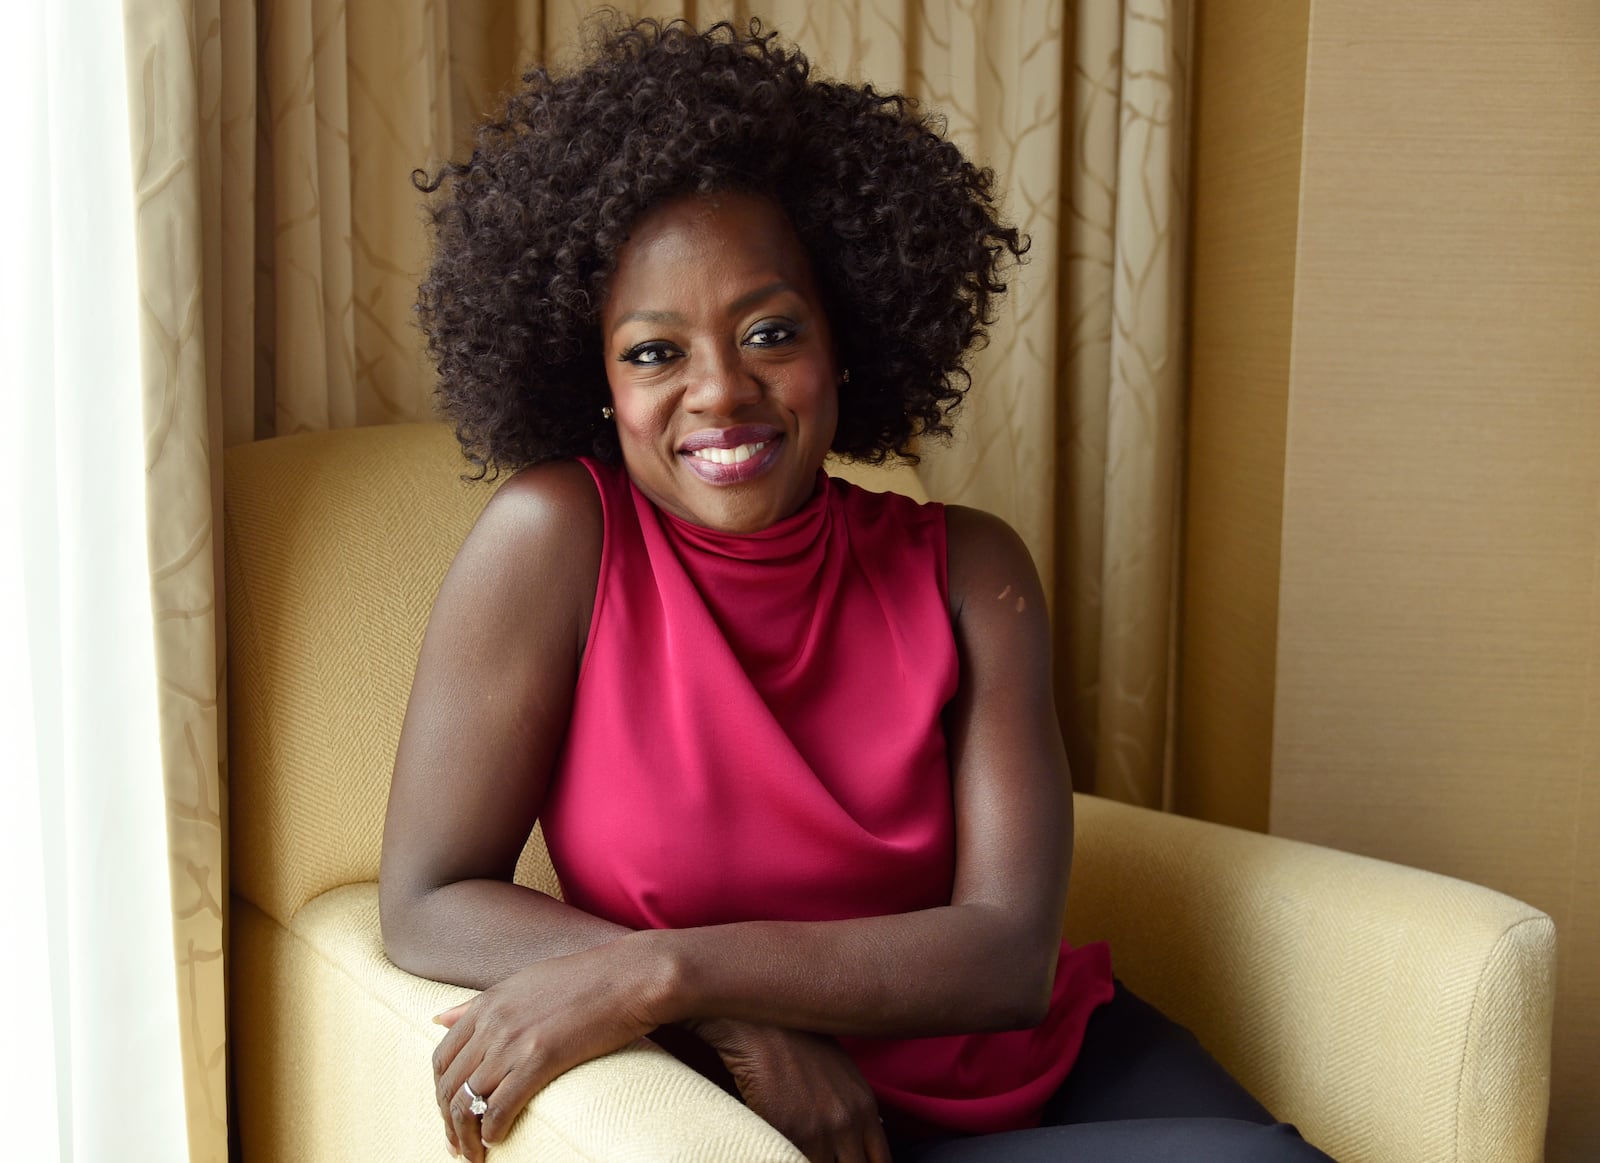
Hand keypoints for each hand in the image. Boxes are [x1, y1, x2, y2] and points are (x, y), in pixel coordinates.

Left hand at [430, 943, 660, 1160]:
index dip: (441, 1094)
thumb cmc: (583, 979)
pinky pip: (500, 1107)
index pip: (442, 1059)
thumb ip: (477, 1005)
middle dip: (449, 1122)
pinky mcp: (540, 1059)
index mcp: (486, 1005)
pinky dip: (492, 1132)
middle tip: (458, 1145)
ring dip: (466, 1136)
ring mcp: (514, 1042)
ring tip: (474, 1154)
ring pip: (468, 1101)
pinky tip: (497, 1141)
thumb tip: (437, 1019)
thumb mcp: (521, 982)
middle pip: (449, 1085)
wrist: (628, 977)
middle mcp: (492, 1023)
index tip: (451, 1115)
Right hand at [692, 1018, 891, 1162]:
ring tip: (803, 1150)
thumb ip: (855, 1107)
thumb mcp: (841, 1071)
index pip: (880, 1161)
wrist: (760, 1026)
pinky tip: (782, 1151)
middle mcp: (848, 1122)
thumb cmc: (798, 1041)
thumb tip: (866, 1134)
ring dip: (812, 1160)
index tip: (850, 1161)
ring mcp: (818, 1131)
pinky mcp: (786, 1134)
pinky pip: (793, 1161)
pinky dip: (789, 1158)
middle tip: (825, 1156)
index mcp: (865, 1107)